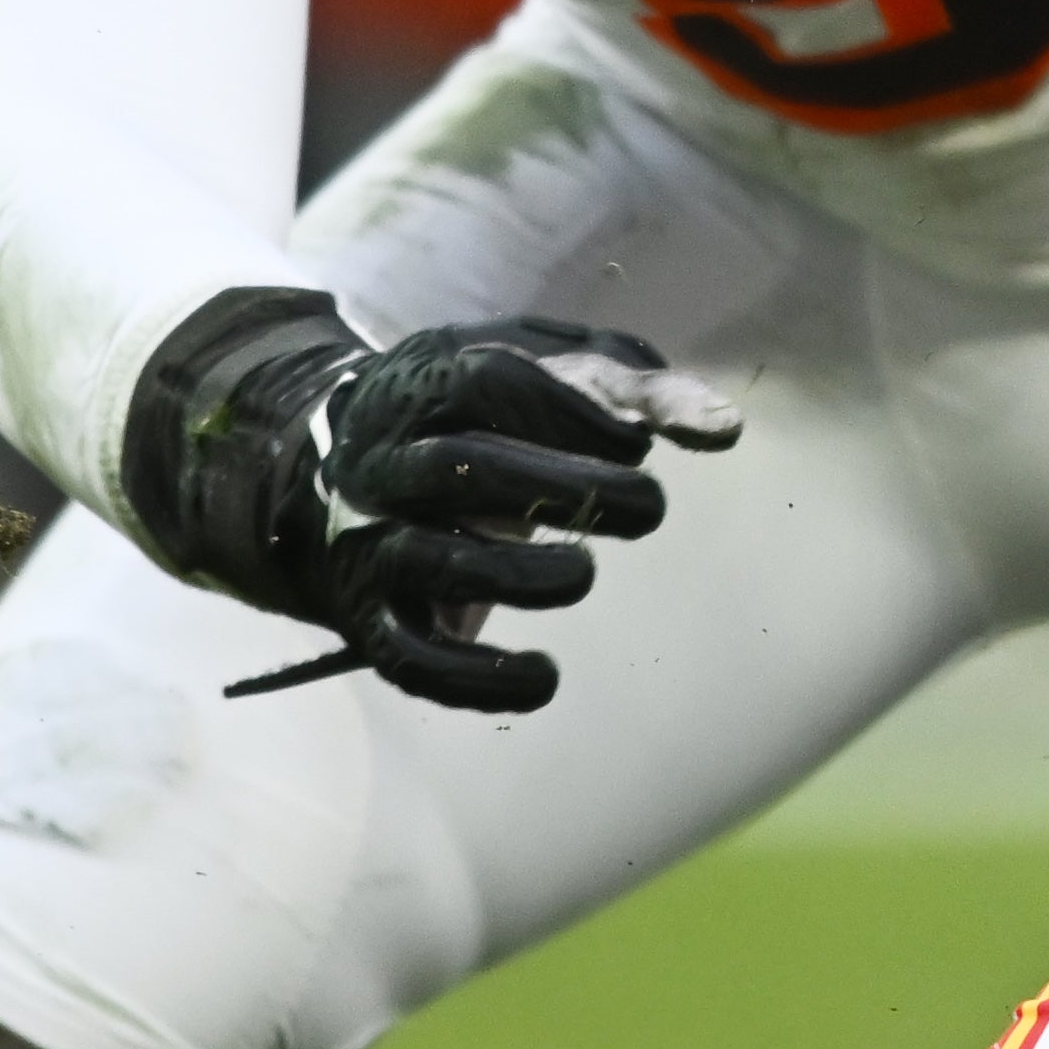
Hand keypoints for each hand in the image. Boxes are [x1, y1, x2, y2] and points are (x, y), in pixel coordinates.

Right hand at [122, 289, 745, 713]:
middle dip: (562, 488)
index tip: (638, 440)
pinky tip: (543, 679)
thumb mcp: (540, 369)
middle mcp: (388, 458)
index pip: (491, 378)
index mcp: (429, 381)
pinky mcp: (369, 615)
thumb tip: (724, 427)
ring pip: (429, 559)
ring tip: (583, 576)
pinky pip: (409, 656)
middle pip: (460, 468)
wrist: (324, 472)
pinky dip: (475, 679)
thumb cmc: (476, 411)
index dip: (571, 409)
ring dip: (517, 577)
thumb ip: (631, 386)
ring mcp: (369, 539)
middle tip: (647, 509)